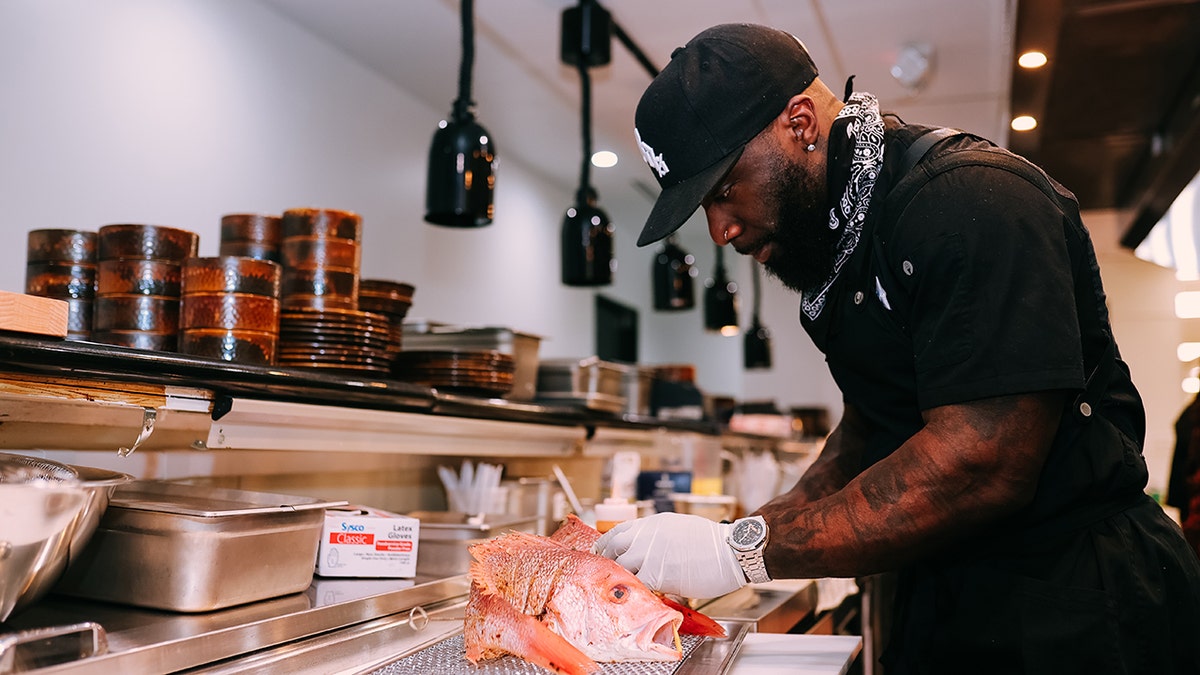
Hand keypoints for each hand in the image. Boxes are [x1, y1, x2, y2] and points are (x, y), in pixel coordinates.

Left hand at [592, 512, 745, 598]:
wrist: (729, 550)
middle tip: (608, 574)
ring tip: (626, 588)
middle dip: (609, 562)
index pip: (619, 531)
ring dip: (623, 579)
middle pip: (614, 549)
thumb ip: (659, 536)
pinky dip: (637, 591)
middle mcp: (647, 536)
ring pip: (622, 568)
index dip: (607, 544)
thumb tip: (648, 550)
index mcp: (652, 523)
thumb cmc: (712, 542)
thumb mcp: (679, 527)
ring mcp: (650, 554)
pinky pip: (638, 585)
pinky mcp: (658, 574)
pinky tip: (641, 596)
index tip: (602, 553)